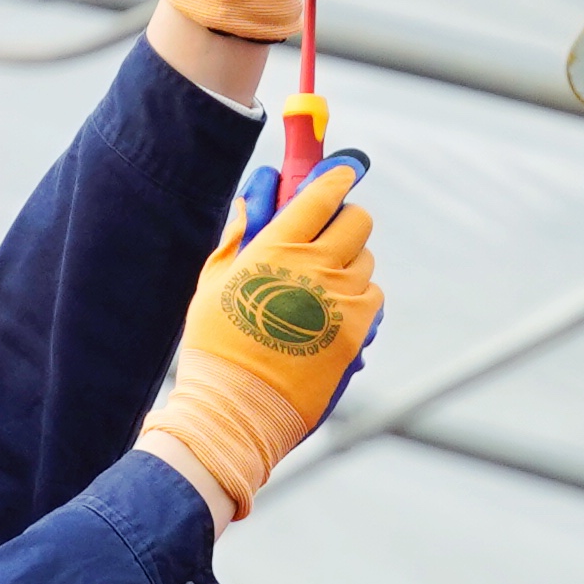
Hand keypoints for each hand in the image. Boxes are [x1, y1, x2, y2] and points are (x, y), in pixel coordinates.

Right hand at [137, 154, 380, 525]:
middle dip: (344, 220)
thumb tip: (250, 204)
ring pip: (366, 261)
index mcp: (278, 246)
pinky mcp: (355, 334)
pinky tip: (333, 312)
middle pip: (357, 220)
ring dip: (349, 264)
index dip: (336, 177)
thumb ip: (236, 238)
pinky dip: (359, 300)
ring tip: (323, 283)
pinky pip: (372, 299)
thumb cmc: (215, 348)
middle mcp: (317, 268)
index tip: (342, 172)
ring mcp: (342, 302)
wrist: (235, 412)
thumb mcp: (211, 284)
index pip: (322, 193)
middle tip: (328, 232)